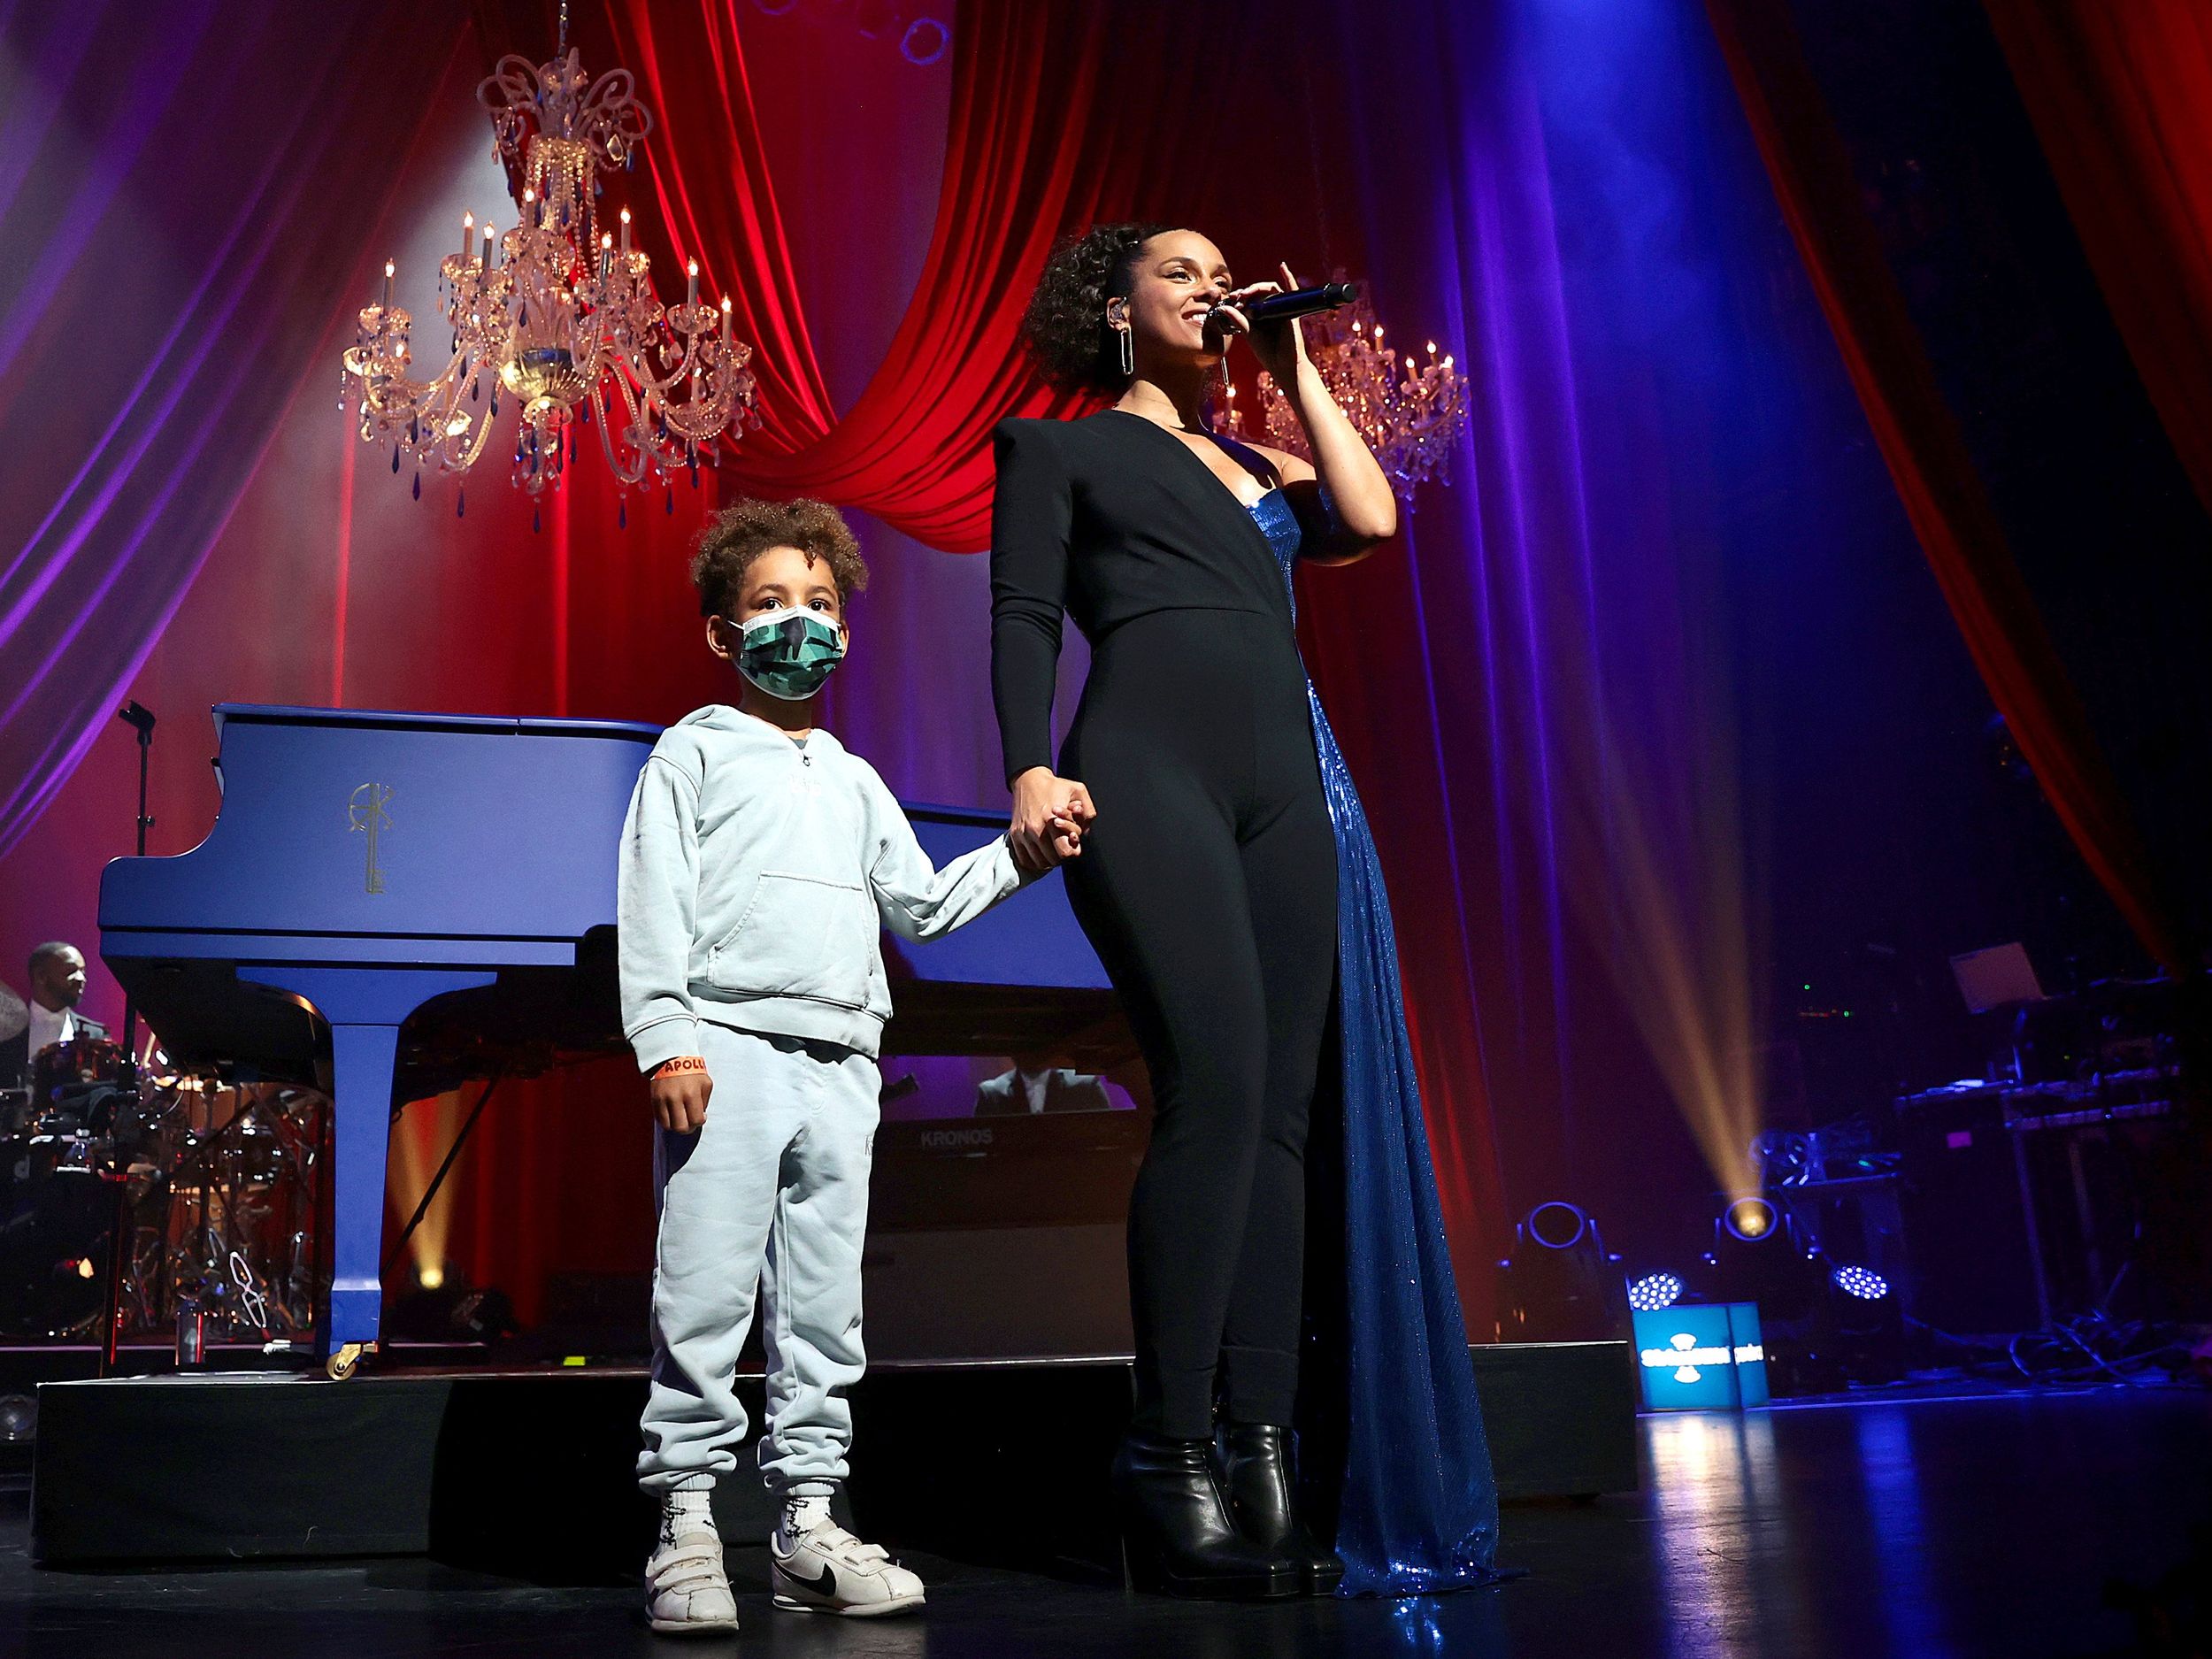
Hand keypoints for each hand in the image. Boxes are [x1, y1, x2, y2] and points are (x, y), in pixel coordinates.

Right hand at [649, 1057, 711, 1131]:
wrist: (672, 1058)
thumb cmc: (693, 1071)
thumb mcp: (706, 1083)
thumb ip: (704, 1101)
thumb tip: (700, 1116)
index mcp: (691, 1094)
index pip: (696, 1120)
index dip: (700, 1121)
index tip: (701, 1116)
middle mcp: (676, 1098)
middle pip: (681, 1128)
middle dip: (688, 1128)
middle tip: (690, 1122)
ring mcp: (663, 1099)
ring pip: (668, 1126)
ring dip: (676, 1125)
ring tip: (681, 1118)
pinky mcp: (654, 1099)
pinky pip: (659, 1119)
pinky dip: (667, 1120)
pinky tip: (673, 1113)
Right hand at [1011, 766, 1096, 872]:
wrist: (1029, 779)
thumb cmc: (1055, 785)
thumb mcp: (1078, 790)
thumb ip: (1088, 811)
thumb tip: (1085, 832)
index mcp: (1052, 820)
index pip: (1064, 852)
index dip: (1073, 851)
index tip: (1073, 843)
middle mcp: (1035, 829)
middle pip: (1053, 860)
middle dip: (1062, 855)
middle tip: (1064, 845)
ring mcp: (1023, 833)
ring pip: (1039, 862)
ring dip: (1049, 859)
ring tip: (1054, 849)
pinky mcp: (1014, 834)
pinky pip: (1024, 859)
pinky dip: (1034, 861)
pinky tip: (1041, 853)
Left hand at [1208, 262, 1311, 383]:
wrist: (1284, 366)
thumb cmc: (1268, 353)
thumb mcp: (1248, 334)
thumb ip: (1237, 319)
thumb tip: (1222, 307)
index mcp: (1260, 314)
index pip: (1249, 298)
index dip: (1239, 295)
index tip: (1230, 298)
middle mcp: (1270, 309)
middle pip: (1259, 292)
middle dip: (1246, 291)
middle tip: (1238, 296)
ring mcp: (1281, 309)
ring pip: (1270, 290)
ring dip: (1257, 287)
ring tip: (1247, 293)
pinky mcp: (1291, 311)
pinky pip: (1291, 290)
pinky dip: (1288, 277)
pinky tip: (1282, 266)